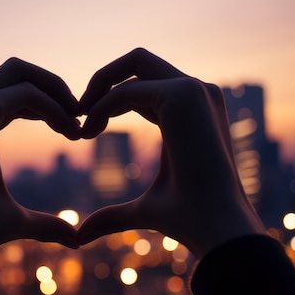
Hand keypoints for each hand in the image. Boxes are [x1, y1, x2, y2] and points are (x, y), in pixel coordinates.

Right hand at [0, 58, 80, 286]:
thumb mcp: (17, 220)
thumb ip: (46, 224)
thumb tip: (75, 239)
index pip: (11, 92)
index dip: (46, 104)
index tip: (73, 129)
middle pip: (14, 70)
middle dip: (53, 86)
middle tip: (80, 115)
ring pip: (18, 72)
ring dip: (56, 92)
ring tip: (78, 124)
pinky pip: (24, 94)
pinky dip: (53, 108)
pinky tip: (71, 131)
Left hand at [78, 48, 266, 257]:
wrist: (216, 227)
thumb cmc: (187, 219)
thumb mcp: (143, 209)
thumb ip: (113, 215)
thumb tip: (82, 234)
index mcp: (194, 112)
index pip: (146, 85)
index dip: (111, 99)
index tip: (87, 127)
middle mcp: (198, 93)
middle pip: (140, 61)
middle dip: (103, 80)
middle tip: (77, 112)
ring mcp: (194, 90)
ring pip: (134, 63)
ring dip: (100, 88)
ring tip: (81, 123)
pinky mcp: (183, 96)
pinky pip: (127, 90)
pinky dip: (102, 106)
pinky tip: (89, 132)